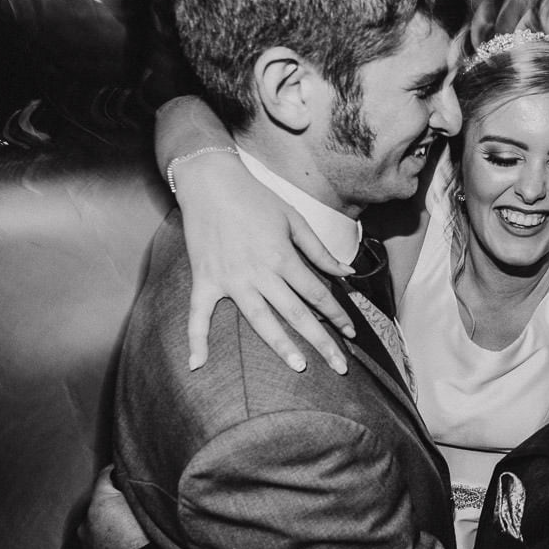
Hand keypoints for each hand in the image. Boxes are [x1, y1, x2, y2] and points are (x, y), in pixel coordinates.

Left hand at [79, 466, 148, 548]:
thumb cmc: (146, 537)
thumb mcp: (144, 505)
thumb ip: (135, 490)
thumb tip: (135, 480)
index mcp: (99, 503)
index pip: (105, 475)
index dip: (117, 470)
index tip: (126, 469)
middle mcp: (87, 521)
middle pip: (99, 500)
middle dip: (111, 498)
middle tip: (130, 499)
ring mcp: (87, 543)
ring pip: (97, 522)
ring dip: (108, 519)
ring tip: (127, 522)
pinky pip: (99, 540)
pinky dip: (108, 537)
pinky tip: (124, 540)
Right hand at [175, 149, 355, 373]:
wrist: (211, 181)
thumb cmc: (256, 198)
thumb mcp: (294, 219)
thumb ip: (320, 250)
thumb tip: (347, 272)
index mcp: (283, 258)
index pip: (317, 294)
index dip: (338, 315)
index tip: (352, 333)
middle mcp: (259, 273)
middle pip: (296, 314)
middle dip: (321, 341)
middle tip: (340, 366)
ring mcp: (231, 280)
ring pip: (259, 320)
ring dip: (280, 345)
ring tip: (298, 367)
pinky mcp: (205, 280)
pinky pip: (198, 315)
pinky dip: (196, 340)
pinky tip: (198, 364)